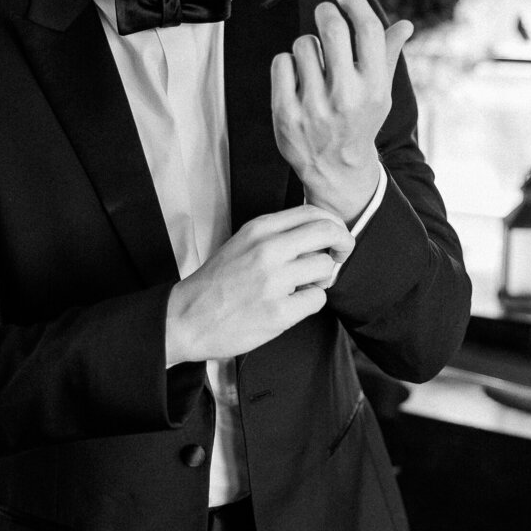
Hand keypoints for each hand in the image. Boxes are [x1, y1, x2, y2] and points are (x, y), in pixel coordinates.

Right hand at [165, 205, 353, 364]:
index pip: (313, 212)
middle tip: (339, 255)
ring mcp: (273, 281)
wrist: (187, 318)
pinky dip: (310, 302)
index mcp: (258, 229)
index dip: (333, 224)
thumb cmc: (217, 283)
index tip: (335, 236)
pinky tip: (292, 304)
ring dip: (322, 278)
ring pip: (325, 266)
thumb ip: (277, 234)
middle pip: (328, 232)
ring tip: (303, 286)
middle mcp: (267, 250)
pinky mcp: (278, 312)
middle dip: (343, 244)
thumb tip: (319, 234)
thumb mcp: (242, 243)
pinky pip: (317, 299)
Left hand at [271, 0, 412, 223]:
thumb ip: (387, 56)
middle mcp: (345, 97)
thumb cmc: (358, 122)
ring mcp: (314, 106)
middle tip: (325, 13)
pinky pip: (281, 63)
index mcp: (373, 88)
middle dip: (327, 12)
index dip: (355, 4)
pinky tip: (297, 79)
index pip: (367, 29)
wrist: (336, 169)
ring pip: (303, 44)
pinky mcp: (286, 114)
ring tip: (314, 65)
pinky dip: (287, 64)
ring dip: (307, 47)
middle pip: (333, 28)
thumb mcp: (379, 92)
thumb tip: (405, 25)